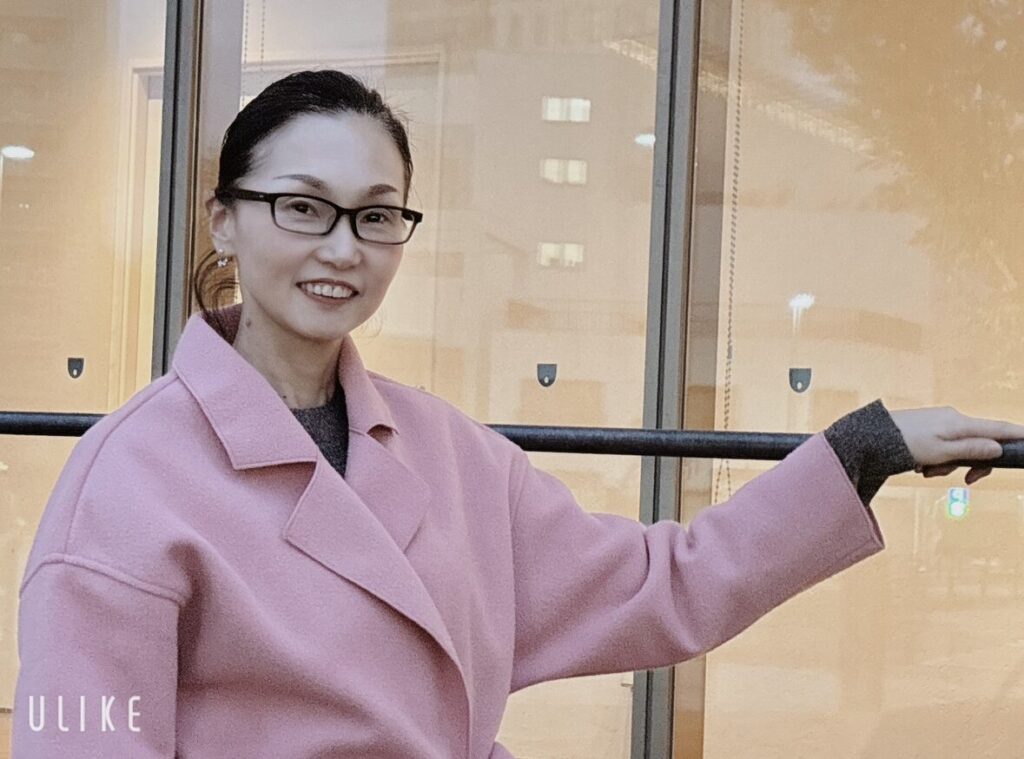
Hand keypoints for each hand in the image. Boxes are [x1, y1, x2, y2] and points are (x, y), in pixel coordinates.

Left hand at [889, 406, 1023, 484]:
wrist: (870, 437)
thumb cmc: (905, 444)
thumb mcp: (942, 452)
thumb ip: (971, 450)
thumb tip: (997, 448)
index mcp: (960, 423)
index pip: (998, 428)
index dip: (1017, 435)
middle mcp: (953, 418)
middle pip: (979, 443)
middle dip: (972, 464)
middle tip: (963, 480)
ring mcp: (940, 422)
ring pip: (959, 448)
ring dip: (949, 465)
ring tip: (927, 470)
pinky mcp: (928, 427)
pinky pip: (943, 446)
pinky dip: (937, 459)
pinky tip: (920, 465)